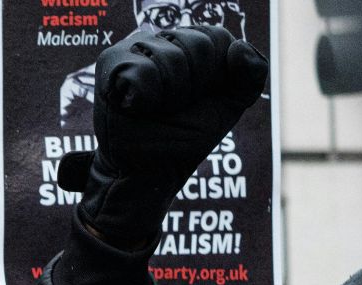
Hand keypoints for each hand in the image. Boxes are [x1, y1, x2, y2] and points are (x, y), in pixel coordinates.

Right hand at [71, 26, 266, 248]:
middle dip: (194, 86)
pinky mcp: (110, 64)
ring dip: (169, 95)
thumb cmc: (184, 137)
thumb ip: (250, 75)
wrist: (149, 169)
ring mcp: (136, 48)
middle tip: (175, 106)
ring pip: (168, 57)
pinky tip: (134, 107)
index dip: (215, 74)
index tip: (200, 98)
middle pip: (197, 44)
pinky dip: (144, 95)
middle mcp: (164, 39)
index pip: (217, 38)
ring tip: (154, 108)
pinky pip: (138, 69)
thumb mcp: (229, 106)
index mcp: (194, 44)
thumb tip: (238, 48)